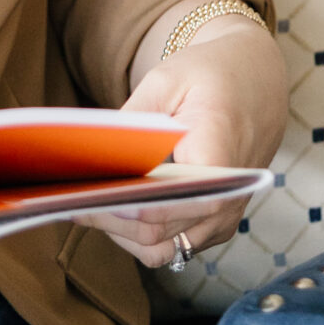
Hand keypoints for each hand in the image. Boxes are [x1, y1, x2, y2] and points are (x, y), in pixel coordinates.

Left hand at [82, 15, 288, 267]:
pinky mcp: (217, 223)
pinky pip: (174, 244)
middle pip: (154, 234)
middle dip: (107, 220)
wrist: (257, 80)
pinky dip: (142, 234)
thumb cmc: (210, 75)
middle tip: (67, 201)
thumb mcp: (166, 81)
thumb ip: (131, 123)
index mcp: (217, 162)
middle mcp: (226, 202)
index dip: (112, 210)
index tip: (76, 198)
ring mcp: (224, 218)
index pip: (158, 209)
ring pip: (161, 249)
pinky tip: (116, 208)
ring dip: (122, 233)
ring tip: (86, 205)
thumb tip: (90, 158)